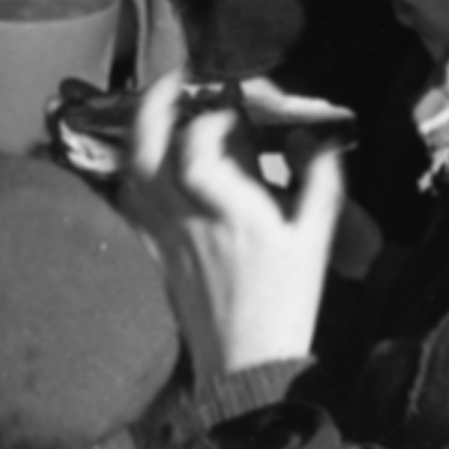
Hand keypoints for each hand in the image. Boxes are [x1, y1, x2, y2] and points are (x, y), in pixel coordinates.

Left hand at [113, 73, 345, 401]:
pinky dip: (133, 174)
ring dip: (141, 135)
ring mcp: (162, 237)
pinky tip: (147, 163)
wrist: (247, 368)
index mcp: (233, 214)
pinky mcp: (150, 254)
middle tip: (174, 80)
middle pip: (148, 151)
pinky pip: (128, 204)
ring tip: (160, 111)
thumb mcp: (315, 242)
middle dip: (155, 105)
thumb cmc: (287, 304)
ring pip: (132, 174)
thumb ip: (320, 183)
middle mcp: (188, 220)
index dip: (211, 120)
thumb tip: (312, 138)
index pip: (198, 150)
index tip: (232, 110)